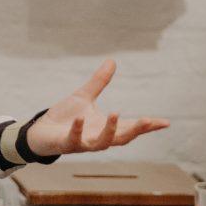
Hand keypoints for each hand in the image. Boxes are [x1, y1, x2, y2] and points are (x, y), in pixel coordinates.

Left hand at [24, 59, 169, 156]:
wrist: (40, 132)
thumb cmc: (65, 117)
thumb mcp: (85, 96)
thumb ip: (100, 82)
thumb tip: (112, 60)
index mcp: (105, 127)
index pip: (130, 127)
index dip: (148, 126)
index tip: (165, 122)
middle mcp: (97, 138)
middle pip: (122, 138)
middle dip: (136, 130)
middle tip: (149, 121)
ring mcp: (83, 143)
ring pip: (102, 142)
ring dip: (110, 130)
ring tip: (116, 113)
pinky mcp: (66, 144)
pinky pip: (74, 140)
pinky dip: (77, 130)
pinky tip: (79, 119)